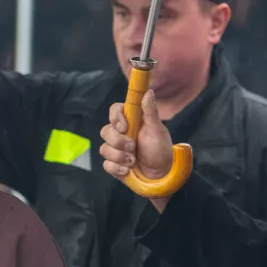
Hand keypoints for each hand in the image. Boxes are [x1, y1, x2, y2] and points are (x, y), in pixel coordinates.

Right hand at [98, 92, 175, 210]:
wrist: (162, 175)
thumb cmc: (161, 150)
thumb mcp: (157, 130)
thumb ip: (151, 111)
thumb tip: (148, 91)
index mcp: (131, 121)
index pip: (114, 110)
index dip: (116, 117)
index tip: (124, 127)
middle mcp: (121, 134)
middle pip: (105, 131)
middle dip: (118, 141)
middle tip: (133, 147)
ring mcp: (116, 149)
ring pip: (104, 149)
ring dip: (119, 156)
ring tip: (133, 161)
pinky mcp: (113, 164)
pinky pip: (106, 164)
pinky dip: (117, 168)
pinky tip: (128, 170)